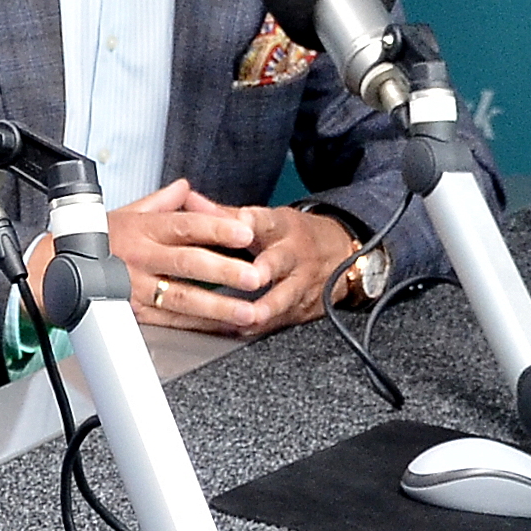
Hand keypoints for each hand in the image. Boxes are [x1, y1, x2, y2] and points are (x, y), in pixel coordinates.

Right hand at [30, 178, 272, 334]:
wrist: (55, 271)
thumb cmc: (93, 240)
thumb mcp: (126, 212)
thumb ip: (161, 201)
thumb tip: (186, 188)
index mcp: (144, 228)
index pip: (185, 225)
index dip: (216, 228)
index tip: (244, 233)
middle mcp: (141, 257)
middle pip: (187, 263)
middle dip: (224, 271)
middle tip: (255, 276)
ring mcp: (136, 287)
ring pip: (181, 298)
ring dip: (217, 307)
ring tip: (247, 311)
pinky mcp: (132, 313)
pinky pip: (170, 321)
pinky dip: (198, 326)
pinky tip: (223, 328)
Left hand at [229, 203, 364, 335]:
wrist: (343, 254)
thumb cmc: (293, 236)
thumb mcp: (267, 219)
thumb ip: (225, 214)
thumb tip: (187, 199)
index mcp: (280, 227)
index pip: (264, 221)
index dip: (250, 222)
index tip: (239, 223)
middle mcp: (293, 253)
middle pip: (279, 260)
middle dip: (266, 268)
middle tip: (252, 277)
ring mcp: (302, 282)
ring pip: (285, 296)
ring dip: (266, 307)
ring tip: (248, 317)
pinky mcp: (305, 308)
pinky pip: (284, 320)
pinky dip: (263, 327)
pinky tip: (244, 331)